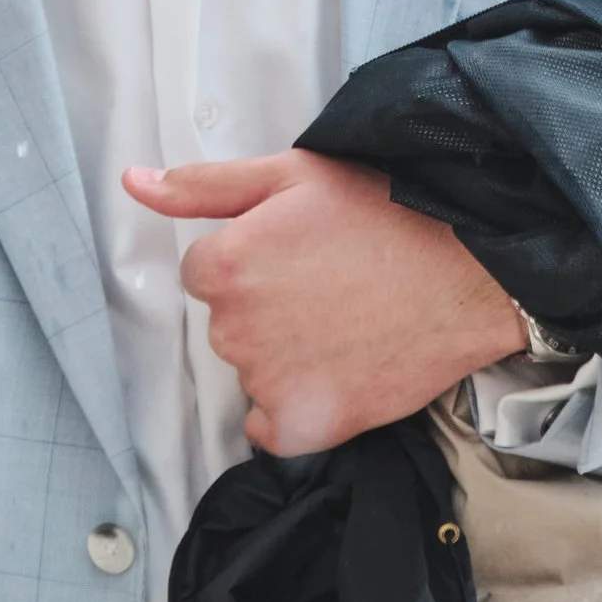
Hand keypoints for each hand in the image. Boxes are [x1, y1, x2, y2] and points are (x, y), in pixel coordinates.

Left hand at [123, 149, 525, 453]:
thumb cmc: (384, 214)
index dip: (252, 259)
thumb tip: (132, 182)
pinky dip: (292, 408)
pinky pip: (270, 426)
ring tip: (344, 322)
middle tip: (328, 283)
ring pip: (253, 369)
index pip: (205, 273)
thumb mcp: (291, 175)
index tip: (298, 253)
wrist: (468, 274)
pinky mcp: (307, 424)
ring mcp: (270, 383)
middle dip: (265, 306)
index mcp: (224, 266)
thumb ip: (203, 185)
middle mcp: (235, 330)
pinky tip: (334, 370)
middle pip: (228, 322)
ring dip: (282, 354)